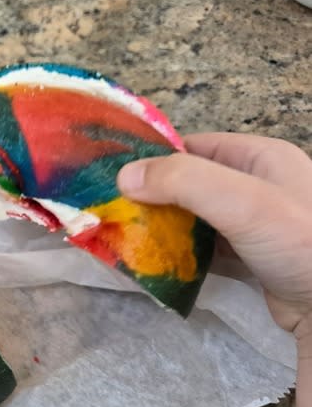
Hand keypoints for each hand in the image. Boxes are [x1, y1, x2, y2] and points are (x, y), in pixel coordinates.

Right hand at [117, 132, 311, 406]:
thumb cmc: (300, 243)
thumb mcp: (243, 201)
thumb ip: (184, 181)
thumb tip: (123, 176)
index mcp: (260, 157)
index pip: (193, 146)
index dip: (154, 158)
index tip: (115, 177)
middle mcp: (258, 185)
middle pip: (191, 182)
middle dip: (153, 196)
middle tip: (114, 211)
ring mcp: (255, 224)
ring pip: (196, 217)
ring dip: (164, 226)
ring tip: (126, 235)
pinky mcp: (252, 258)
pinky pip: (206, 248)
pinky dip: (181, 251)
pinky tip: (156, 260)